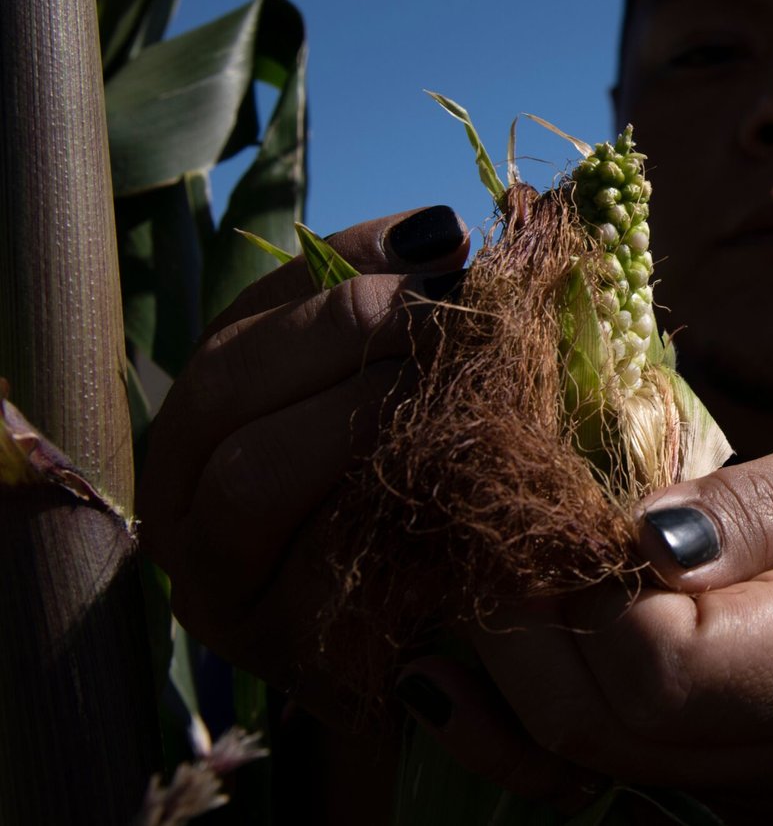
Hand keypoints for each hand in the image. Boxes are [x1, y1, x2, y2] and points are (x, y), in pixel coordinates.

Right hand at [137, 206, 469, 720]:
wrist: (452, 655)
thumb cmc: (430, 503)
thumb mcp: (405, 405)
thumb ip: (402, 321)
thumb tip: (444, 237)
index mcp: (206, 422)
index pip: (248, 317)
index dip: (346, 267)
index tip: (448, 249)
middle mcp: (184, 504)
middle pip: (231, 384)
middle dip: (351, 330)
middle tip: (457, 312)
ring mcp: (224, 588)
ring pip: (251, 477)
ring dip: (362, 416)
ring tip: (462, 389)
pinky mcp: (285, 656)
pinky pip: (319, 572)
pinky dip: (394, 517)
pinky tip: (468, 482)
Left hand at [398, 438, 772, 817]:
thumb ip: (752, 505)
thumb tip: (643, 535)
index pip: (663, 663)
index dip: (588, 593)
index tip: (565, 520)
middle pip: (600, 723)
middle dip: (522, 627)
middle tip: (497, 542)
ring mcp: (742, 810)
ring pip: (575, 764)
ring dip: (503, 672)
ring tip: (475, 588)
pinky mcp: (699, 818)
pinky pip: (576, 794)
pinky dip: (502, 738)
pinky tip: (444, 682)